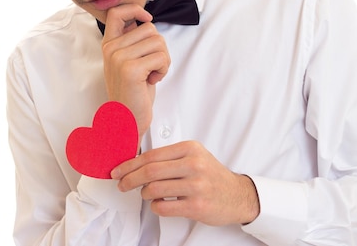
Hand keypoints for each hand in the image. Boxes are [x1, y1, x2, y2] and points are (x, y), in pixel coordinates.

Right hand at [101, 4, 169, 137]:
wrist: (125, 119)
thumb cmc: (133, 91)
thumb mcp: (128, 61)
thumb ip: (132, 41)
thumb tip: (144, 21)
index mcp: (109, 44)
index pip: (117, 12)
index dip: (135, 10)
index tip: (146, 20)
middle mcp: (111, 48)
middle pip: (149, 29)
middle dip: (159, 47)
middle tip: (151, 66)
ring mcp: (119, 58)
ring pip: (158, 42)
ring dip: (163, 59)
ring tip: (152, 74)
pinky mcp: (130, 69)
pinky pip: (161, 57)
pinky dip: (163, 69)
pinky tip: (153, 80)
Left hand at [111, 141, 259, 225]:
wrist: (237, 195)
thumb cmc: (211, 175)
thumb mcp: (194, 156)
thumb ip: (169, 157)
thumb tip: (135, 163)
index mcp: (190, 149)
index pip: (151, 156)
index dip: (130, 164)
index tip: (118, 171)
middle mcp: (194, 164)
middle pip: (149, 172)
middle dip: (129, 179)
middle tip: (121, 185)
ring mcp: (196, 186)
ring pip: (154, 189)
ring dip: (144, 194)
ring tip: (146, 193)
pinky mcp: (196, 206)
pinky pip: (163, 207)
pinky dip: (155, 206)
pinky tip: (160, 203)